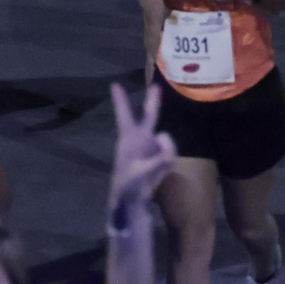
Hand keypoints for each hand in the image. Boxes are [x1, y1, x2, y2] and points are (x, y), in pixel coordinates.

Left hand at [106, 82, 176, 210]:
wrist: (131, 200)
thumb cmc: (128, 185)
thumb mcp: (140, 174)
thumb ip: (158, 158)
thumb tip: (166, 140)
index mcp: (129, 140)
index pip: (124, 116)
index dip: (120, 101)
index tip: (114, 85)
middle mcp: (140, 139)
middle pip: (148, 117)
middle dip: (153, 103)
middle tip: (157, 87)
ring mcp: (150, 147)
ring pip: (166, 142)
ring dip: (165, 152)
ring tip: (154, 167)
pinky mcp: (159, 157)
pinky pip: (170, 154)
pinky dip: (167, 164)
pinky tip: (160, 172)